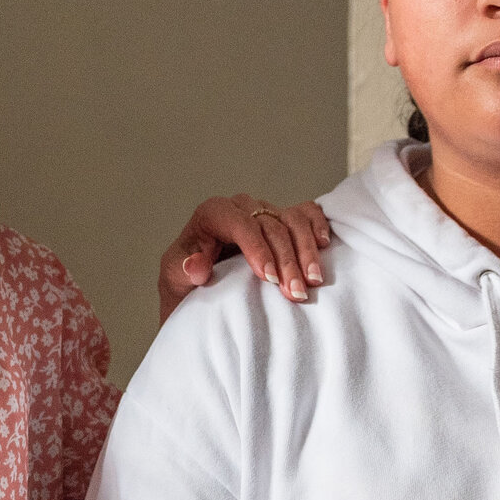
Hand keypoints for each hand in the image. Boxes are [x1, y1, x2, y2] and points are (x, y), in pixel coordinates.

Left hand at [158, 194, 331, 320]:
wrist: (200, 290)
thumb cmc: (186, 284)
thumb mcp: (175, 280)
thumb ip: (183, 270)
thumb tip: (196, 266)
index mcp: (212, 214)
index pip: (238, 222)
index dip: (256, 248)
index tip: (268, 278)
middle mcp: (241, 207)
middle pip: (270, 224)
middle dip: (285, 260)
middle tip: (295, 292)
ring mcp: (265, 211)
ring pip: (292, 220)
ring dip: (306, 251)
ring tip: (313, 280)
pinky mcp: (283, 220)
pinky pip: (307, 213)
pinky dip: (318, 225)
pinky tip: (324, 244)